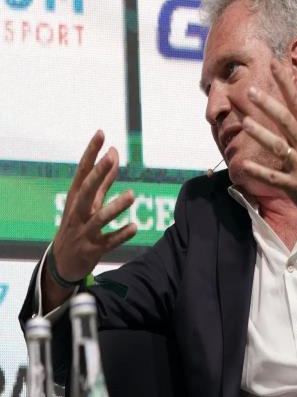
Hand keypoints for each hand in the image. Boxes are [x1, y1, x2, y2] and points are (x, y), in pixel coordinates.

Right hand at [52, 131, 136, 281]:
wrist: (62, 262)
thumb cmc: (78, 224)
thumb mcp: (89, 201)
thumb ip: (103, 178)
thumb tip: (113, 153)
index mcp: (76, 198)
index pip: (82, 171)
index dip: (91, 152)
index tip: (101, 133)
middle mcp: (78, 213)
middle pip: (86, 191)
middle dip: (97, 174)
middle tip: (110, 157)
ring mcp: (85, 232)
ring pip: (99, 218)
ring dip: (115, 206)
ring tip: (132, 195)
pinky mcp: (93, 249)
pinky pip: (109, 242)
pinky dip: (121, 235)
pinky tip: (134, 227)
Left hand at [242, 60, 296, 238]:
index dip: (286, 83)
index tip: (275, 64)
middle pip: (286, 120)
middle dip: (268, 105)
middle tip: (251, 91)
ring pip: (278, 146)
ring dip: (261, 134)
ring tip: (244, 122)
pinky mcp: (294, 185)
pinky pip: (273, 177)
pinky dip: (257, 171)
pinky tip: (242, 165)